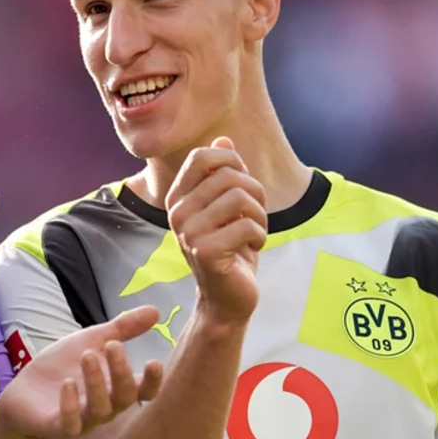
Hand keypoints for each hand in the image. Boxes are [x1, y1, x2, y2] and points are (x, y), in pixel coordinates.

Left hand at [0, 307, 165, 438]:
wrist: (24, 391)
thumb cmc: (63, 366)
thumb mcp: (91, 341)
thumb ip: (122, 329)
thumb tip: (156, 311)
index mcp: (116, 387)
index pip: (143, 391)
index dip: (152, 381)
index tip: (154, 361)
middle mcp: (105, 407)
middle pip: (124, 398)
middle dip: (121, 372)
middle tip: (112, 345)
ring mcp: (83, 419)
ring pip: (100, 410)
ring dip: (96, 382)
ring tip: (87, 355)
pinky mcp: (58, 426)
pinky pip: (70, 423)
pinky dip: (71, 405)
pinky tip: (67, 383)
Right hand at [166, 137, 265, 323]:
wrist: (226, 298)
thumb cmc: (229, 249)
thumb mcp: (227, 207)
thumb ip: (223, 174)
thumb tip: (223, 140)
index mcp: (178, 197)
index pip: (203, 156)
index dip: (232, 161)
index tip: (243, 184)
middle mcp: (177, 212)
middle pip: (229, 175)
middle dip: (255, 192)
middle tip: (255, 214)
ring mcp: (189, 232)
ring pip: (241, 198)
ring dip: (260, 216)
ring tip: (254, 231)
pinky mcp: (206, 252)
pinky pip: (248, 226)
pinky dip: (260, 236)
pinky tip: (252, 248)